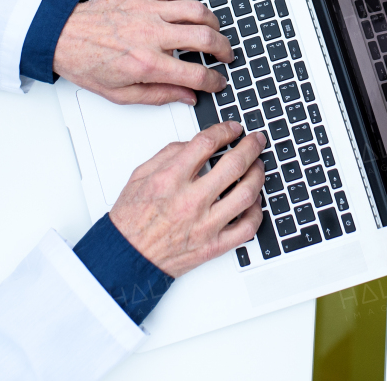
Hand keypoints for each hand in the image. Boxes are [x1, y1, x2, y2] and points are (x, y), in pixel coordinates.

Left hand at [53, 0, 233, 105]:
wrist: (60, 35)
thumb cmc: (85, 62)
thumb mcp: (120, 94)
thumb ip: (159, 95)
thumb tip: (187, 96)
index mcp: (146, 63)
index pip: (196, 74)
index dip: (214, 81)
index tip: (217, 82)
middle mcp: (150, 34)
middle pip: (205, 38)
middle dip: (223, 49)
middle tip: (225, 56)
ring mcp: (147, 10)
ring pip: (197, 10)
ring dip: (212, 23)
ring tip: (213, 32)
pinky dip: (190, 0)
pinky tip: (190, 11)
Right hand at [109, 121, 265, 277]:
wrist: (128, 257)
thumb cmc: (131, 220)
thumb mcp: (140, 175)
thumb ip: (168, 154)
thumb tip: (196, 143)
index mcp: (170, 180)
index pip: (206, 144)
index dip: (225, 130)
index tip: (233, 129)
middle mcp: (190, 202)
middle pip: (234, 165)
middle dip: (251, 146)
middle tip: (256, 140)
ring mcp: (205, 225)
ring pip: (247, 194)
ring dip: (258, 175)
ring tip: (258, 166)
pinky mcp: (214, 246)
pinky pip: (247, 227)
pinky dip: (257, 211)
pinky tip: (254, 201)